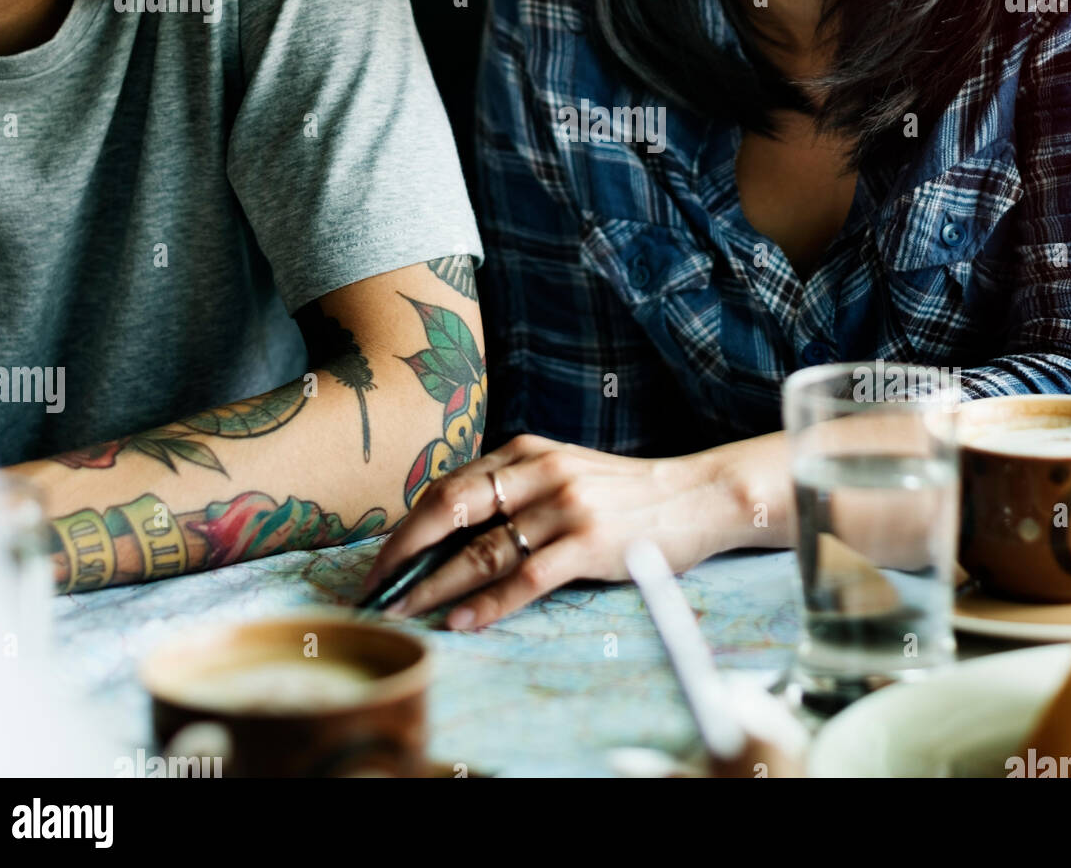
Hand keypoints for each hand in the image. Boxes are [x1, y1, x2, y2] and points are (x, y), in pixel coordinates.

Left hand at [358, 434, 736, 628]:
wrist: (694, 496)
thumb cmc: (622, 492)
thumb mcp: (562, 471)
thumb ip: (513, 488)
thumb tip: (445, 531)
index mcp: (526, 450)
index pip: (449, 486)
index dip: (408, 525)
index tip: (380, 560)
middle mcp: (540, 470)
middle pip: (453, 509)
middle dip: (406, 552)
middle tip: (376, 587)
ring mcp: (565, 505)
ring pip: (482, 549)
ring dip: (436, 585)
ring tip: (404, 610)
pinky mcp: (589, 542)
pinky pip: (525, 577)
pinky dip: (488, 603)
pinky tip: (462, 620)